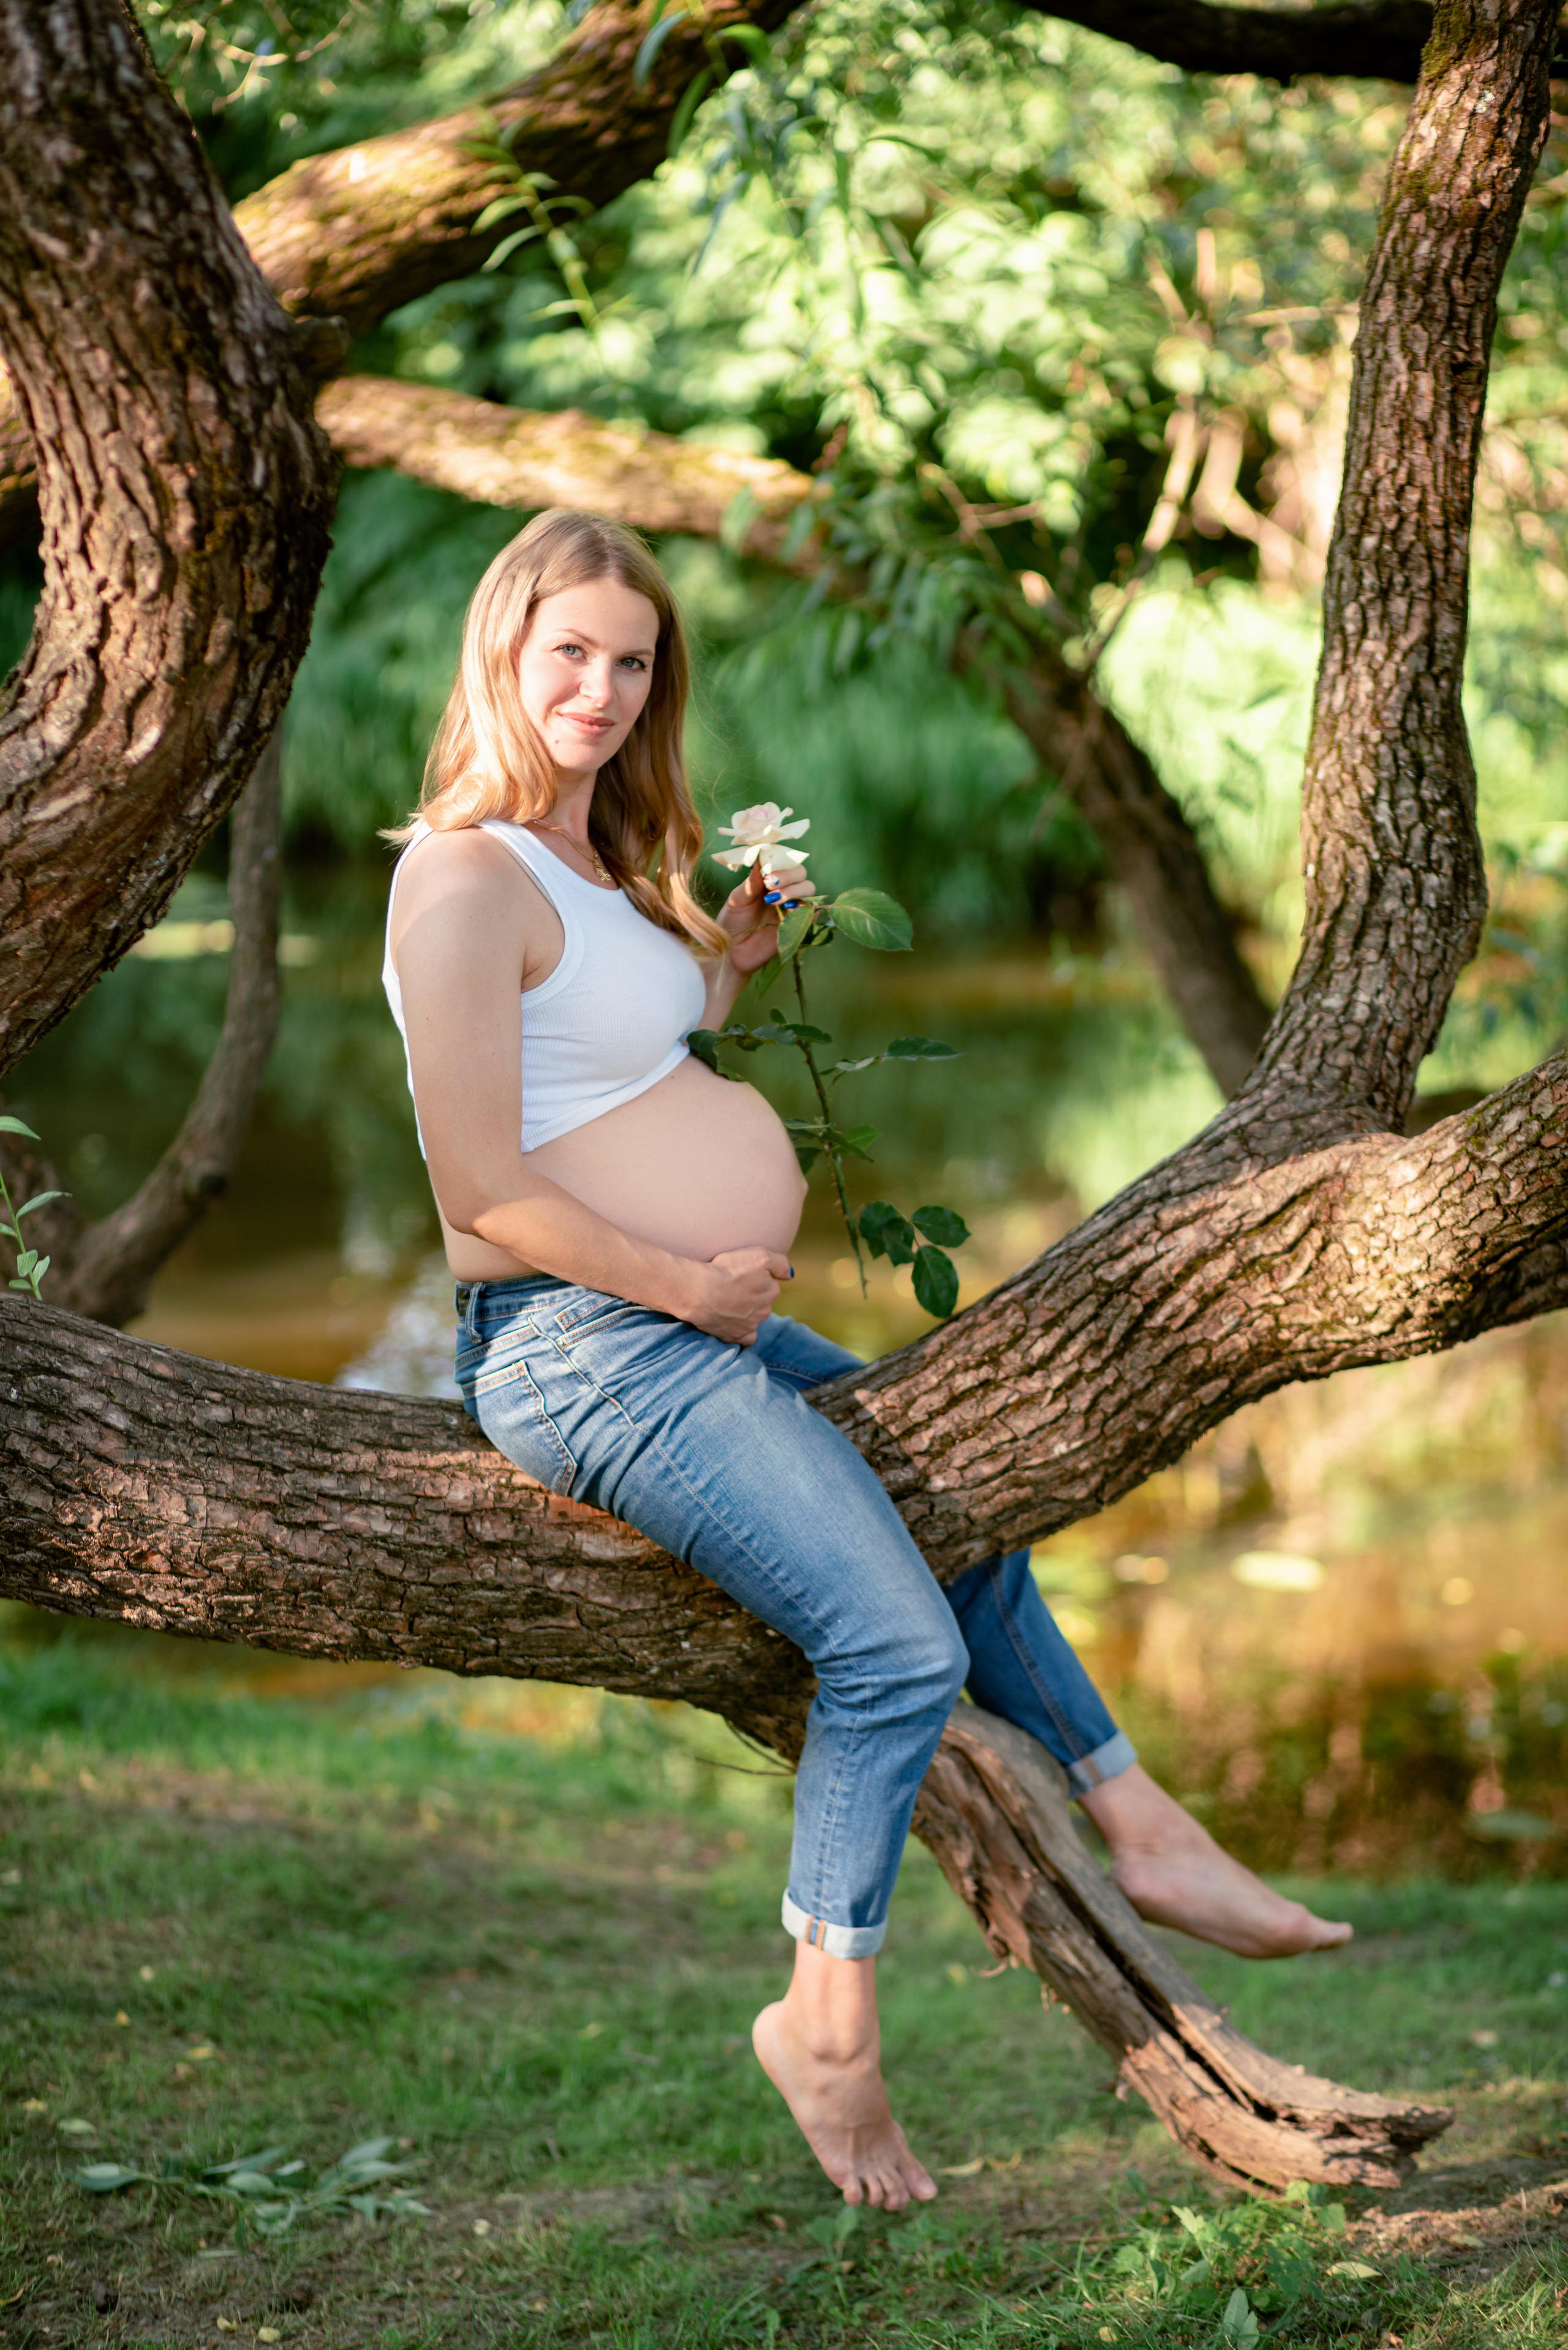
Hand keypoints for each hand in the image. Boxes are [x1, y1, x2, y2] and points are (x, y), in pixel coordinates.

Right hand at [676, 1247, 791, 1344]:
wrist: (700, 1291)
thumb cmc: (728, 1271)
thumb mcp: (760, 1256)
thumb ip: (780, 1264)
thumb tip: (789, 1275)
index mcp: (772, 1291)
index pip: (769, 1284)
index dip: (755, 1278)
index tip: (742, 1274)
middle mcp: (765, 1311)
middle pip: (761, 1302)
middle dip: (752, 1296)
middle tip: (733, 1286)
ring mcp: (750, 1325)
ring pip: (754, 1318)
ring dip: (745, 1312)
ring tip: (727, 1302)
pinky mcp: (735, 1336)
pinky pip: (746, 1338)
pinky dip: (743, 1333)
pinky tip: (735, 1324)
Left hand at [717, 859, 813, 978]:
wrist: (731, 952)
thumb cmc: (731, 924)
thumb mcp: (737, 900)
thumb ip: (751, 882)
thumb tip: (759, 857)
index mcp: (769, 882)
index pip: (784, 863)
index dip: (780, 862)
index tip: (767, 870)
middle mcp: (784, 892)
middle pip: (801, 873)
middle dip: (788, 875)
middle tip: (771, 883)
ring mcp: (792, 908)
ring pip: (809, 889)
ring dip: (794, 890)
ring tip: (774, 899)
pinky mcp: (798, 926)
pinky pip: (811, 912)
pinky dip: (803, 907)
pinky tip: (788, 909)